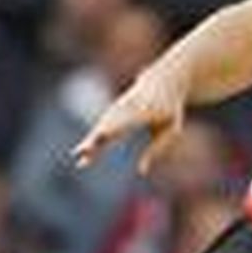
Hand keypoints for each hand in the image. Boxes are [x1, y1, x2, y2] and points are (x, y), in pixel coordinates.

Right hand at [73, 68, 187, 174]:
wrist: (163, 80)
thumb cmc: (170, 109)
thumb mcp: (171, 129)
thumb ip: (156, 150)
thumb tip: (141, 172)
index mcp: (145, 110)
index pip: (126, 121)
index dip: (113, 127)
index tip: (100, 135)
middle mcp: (128, 108)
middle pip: (109, 124)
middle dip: (96, 138)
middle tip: (82, 152)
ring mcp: (119, 107)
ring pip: (102, 126)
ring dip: (90, 141)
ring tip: (79, 157)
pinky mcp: (114, 111)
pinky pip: (102, 126)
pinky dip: (94, 138)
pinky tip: (83, 152)